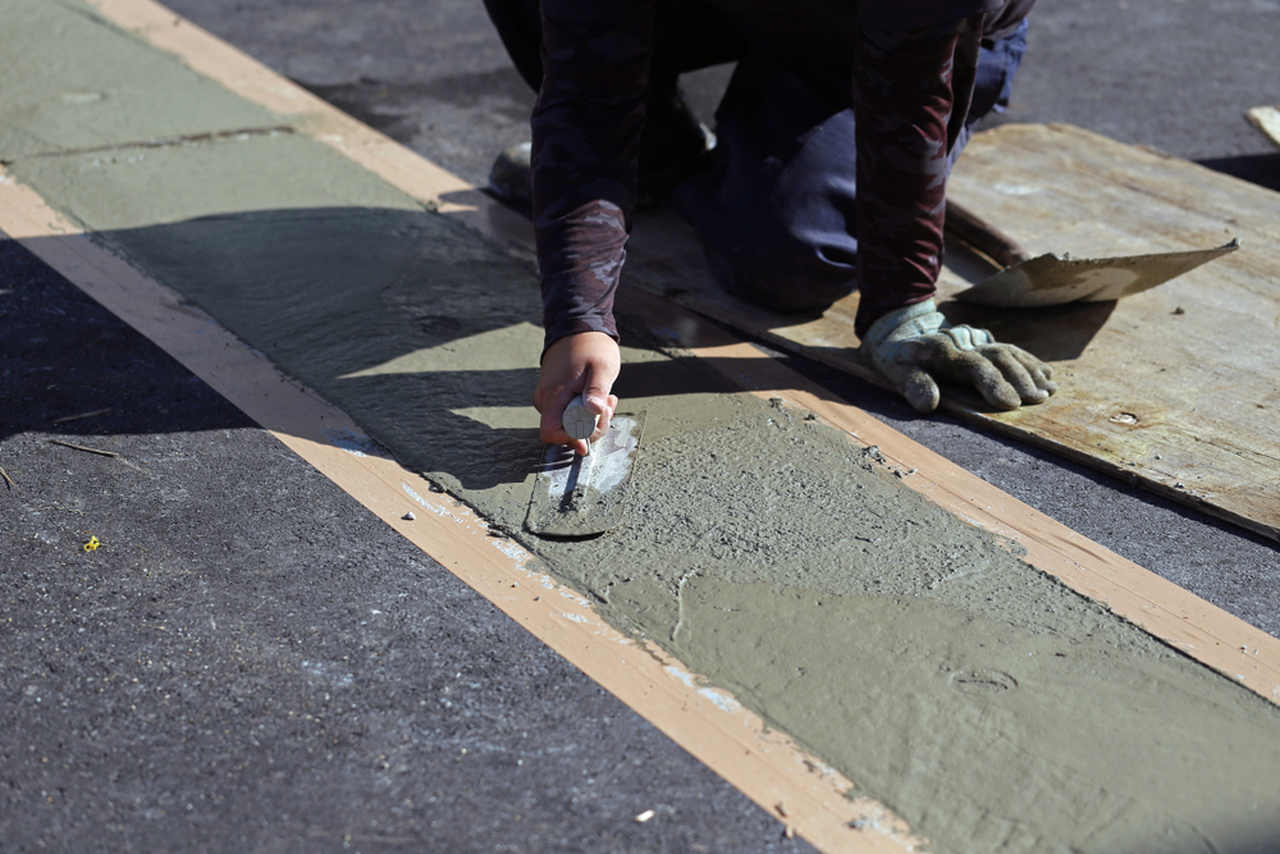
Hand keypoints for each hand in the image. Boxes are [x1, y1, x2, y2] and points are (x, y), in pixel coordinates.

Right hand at [533, 331, 620, 454]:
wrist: (579, 328)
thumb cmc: (591, 346)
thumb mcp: (602, 367)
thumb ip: (597, 390)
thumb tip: (593, 412)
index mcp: (553, 395)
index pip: (550, 432)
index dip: (570, 438)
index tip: (591, 431)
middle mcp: (545, 399)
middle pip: (562, 432)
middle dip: (589, 427)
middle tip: (608, 408)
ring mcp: (548, 398)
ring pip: (567, 424)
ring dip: (590, 419)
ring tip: (607, 398)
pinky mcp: (554, 396)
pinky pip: (567, 413)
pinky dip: (585, 411)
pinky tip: (597, 397)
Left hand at [862, 299, 1056, 412]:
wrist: (897, 328)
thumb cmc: (896, 360)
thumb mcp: (894, 371)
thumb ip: (912, 385)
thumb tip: (928, 404)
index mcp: (939, 350)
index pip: (972, 365)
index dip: (992, 383)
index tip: (1012, 403)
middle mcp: (960, 340)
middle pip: (996, 356)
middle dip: (1019, 378)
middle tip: (1038, 399)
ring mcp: (973, 338)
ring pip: (1006, 351)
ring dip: (1029, 371)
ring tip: (1048, 391)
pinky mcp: (982, 339)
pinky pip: (1009, 349)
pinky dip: (1029, 362)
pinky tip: (1047, 375)